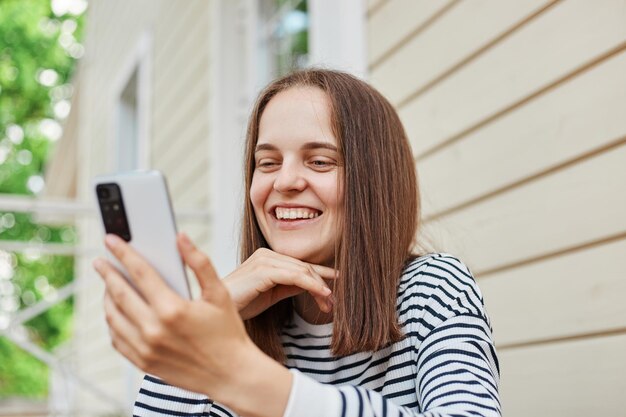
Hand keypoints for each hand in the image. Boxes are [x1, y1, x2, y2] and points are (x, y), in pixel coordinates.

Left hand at [92, 233, 292, 416]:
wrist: (231, 375)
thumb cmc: (227, 333)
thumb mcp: (219, 293)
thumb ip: (199, 263)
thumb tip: (181, 238)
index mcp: (172, 309)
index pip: (140, 273)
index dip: (123, 253)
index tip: (111, 241)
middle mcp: (154, 330)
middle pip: (120, 293)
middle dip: (107, 273)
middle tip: (100, 260)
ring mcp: (145, 349)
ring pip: (113, 317)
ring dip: (107, 297)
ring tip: (108, 285)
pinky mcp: (143, 363)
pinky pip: (117, 339)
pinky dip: (112, 322)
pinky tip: (117, 312)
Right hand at [223, 248, 337, 319]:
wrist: (218, 313)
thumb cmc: (240, 305)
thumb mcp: (270, 294)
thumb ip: (289, 286)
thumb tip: (312, 286)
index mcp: (266, 258)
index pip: (299, 265)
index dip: (320, 274)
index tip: (337, 283)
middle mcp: (266, 254)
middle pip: (303, 267)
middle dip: (322, 284)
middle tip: (333, 304)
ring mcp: (264, 260)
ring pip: (302, 271)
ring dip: (320, 287)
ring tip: (330, 303)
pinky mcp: (263, 270)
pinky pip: (295, 277)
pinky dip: (312, 286)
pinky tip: (323, 294)